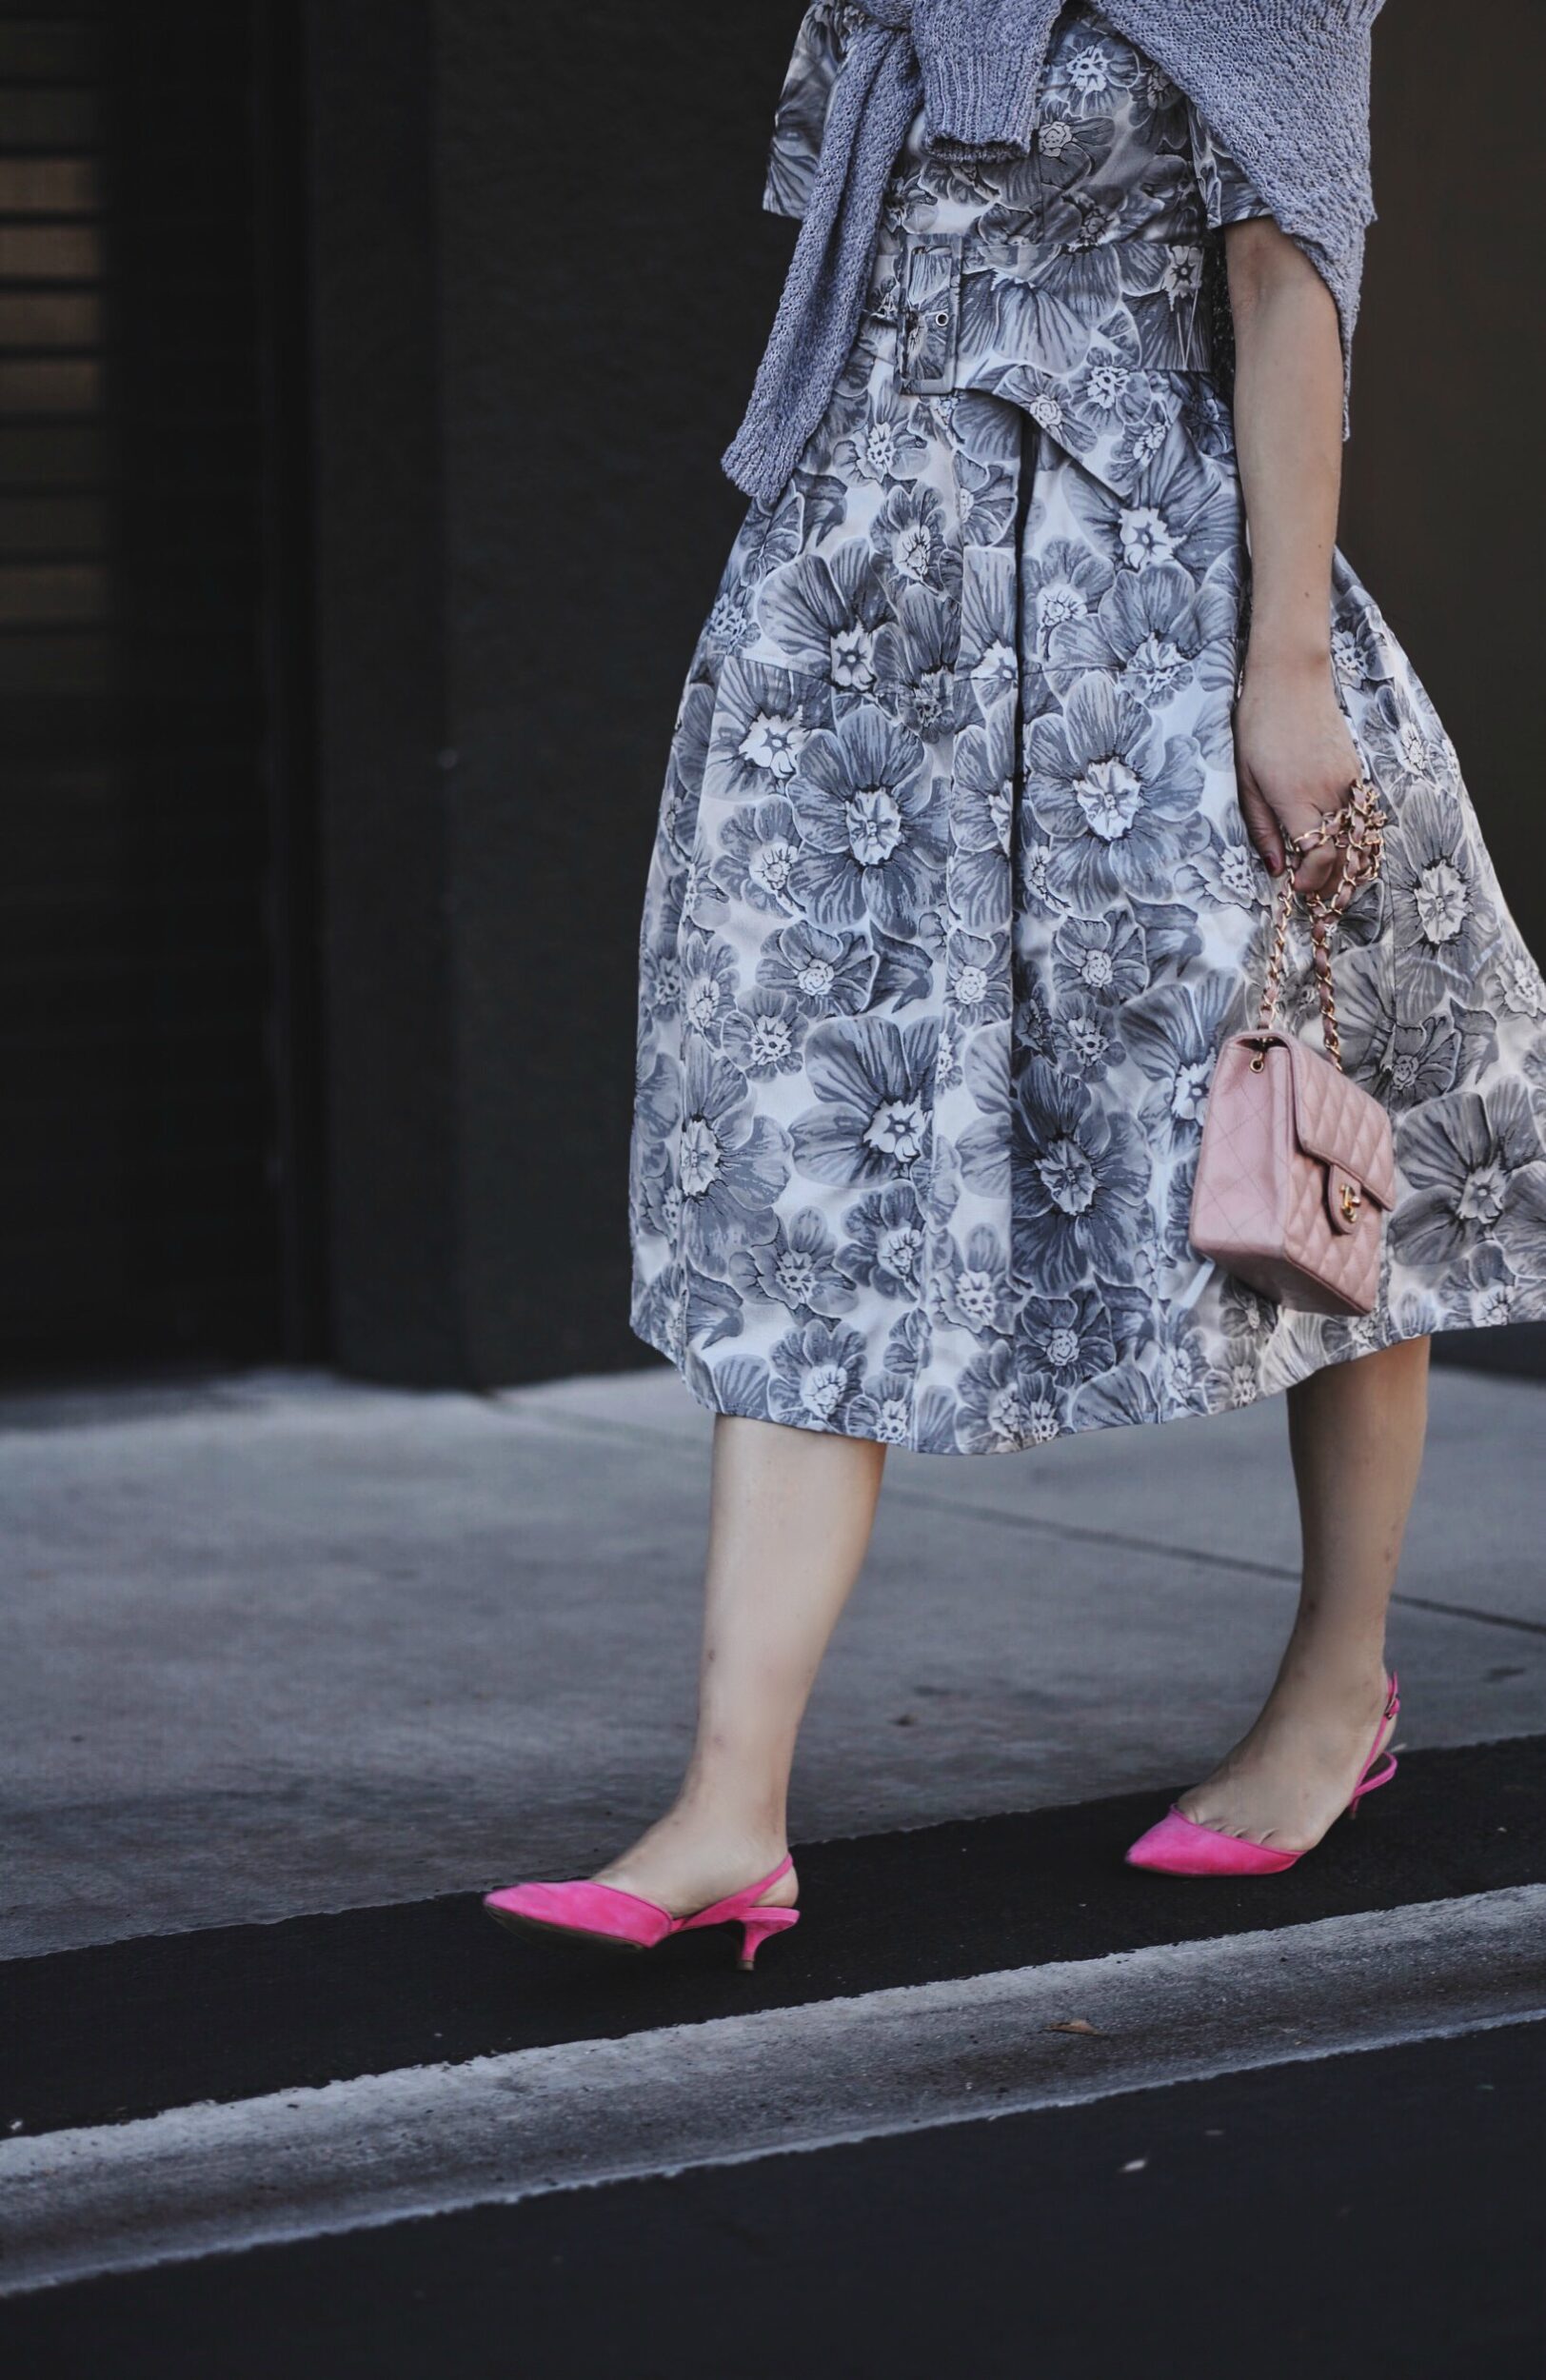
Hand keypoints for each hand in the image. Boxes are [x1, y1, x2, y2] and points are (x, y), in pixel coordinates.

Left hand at [1233, 650, 1363, 896]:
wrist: (1291, 679)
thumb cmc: (1258, 726)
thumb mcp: (1245, 780)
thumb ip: (1262, 827)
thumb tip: (1277, 869)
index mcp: (1297, 796)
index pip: (1318, 855)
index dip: (1311, 881)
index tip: (1297, 891)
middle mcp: (1331, 791)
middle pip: (1345, 855)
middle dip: (1334, 886)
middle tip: (1318, 907)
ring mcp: (1349, 780)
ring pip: (1361, 839)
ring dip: (1350, 868)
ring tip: (1334, 889)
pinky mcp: (1356, 771)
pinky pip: (1363, 817)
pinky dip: (1357, 841)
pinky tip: (1344, 854)